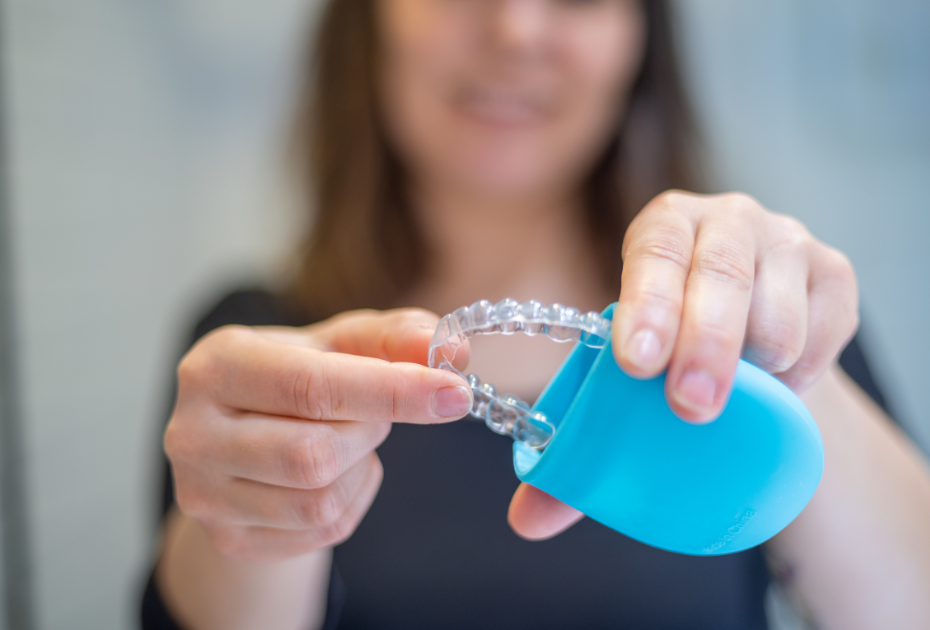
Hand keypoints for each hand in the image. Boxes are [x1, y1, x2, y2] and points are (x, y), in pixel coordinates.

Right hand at [164, 309, 472, 560]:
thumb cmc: (296, 380)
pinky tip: (336, 474)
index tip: (454, 393)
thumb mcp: (339, 343)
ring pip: (318, 500)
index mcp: (217, 365)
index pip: (312, 386)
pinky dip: (351, 499)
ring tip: (347, 439)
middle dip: (368, 432)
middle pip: (315, 454)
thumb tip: (453, 349)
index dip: (392, 391)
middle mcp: (192, 431)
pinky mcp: (226, 537)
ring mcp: (202, 493)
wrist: (242, 437)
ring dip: (359, 468)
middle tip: (372, 412)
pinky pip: (320, 531)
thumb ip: (396, 337)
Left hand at [509, 190, 858, 538]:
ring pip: (778, 317)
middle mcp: (727, 220)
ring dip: (756, 370)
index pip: (655, 252)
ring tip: (732, 398)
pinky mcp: (835, 273)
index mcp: (663, 226)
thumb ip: (583, 438)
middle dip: (705, 345)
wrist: (755, 332)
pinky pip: (825, 334)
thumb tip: (529, 520)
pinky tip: (776, 388)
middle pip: (721, 277)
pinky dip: (800, 374)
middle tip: (689, 406)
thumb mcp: (630, 367)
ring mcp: (787, 241)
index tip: (636, 364)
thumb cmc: (676, 344)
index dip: (648, 303)